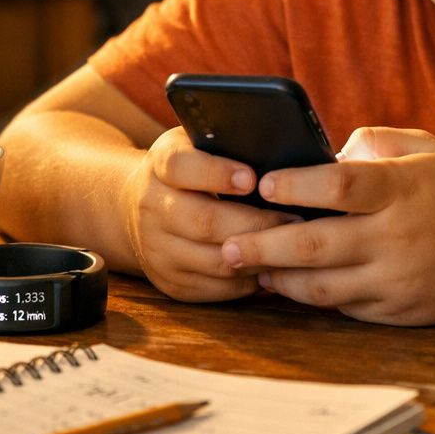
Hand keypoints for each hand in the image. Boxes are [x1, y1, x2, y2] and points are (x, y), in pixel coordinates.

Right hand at [123, 128, 299, 302]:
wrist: (138, 207)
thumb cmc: (190, 170)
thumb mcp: (198, 144)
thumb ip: (228, 145)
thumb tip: (282, 151)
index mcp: (161, 165)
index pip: (182, 167)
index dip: (216, 173)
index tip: (252, 179)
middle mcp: (152, 207)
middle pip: (205, 222)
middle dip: (257, 223)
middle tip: (296, 219)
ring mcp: (158, 249)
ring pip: (216, 260)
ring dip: (260, 256)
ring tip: (293, 245)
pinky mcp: (171, 281)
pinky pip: (217, 288)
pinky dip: (249, 280)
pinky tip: (273, 266)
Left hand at [220, 128, 434, 325]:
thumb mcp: (426, 148)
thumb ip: (371, 145)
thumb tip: (319, 158)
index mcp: (403, 189)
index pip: (339, 187)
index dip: (295, 186)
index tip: (261, 184)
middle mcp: (398, 237)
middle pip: (316, 243)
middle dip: (262, 243)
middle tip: (226, 243)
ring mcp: (399, 279)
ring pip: (322, 286)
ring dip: (278, 278)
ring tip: (247, 266)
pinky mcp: (401, 312)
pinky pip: (344, 307)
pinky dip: (311, 297)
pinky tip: (285, 285)